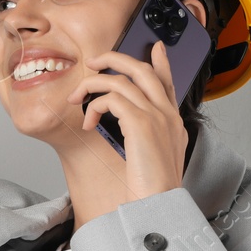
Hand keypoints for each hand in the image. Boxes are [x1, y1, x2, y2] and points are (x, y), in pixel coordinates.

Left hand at [65, 39, 187, 201]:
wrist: (158, 203)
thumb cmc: (153, 186)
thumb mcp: (157, 156)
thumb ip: (149, 135)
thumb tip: (131, 124)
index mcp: (173, 120)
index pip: (168, 82)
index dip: (161, 62)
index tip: (155, 47)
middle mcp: (168, 113)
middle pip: (142, 69)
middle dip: (115, 58)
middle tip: (95, 61)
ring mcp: (156, 115)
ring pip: (121, 80)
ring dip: (92, 85)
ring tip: (77, 97)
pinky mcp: (140, 123)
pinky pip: (111, 99)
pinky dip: (94, 106)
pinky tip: (89, 123)